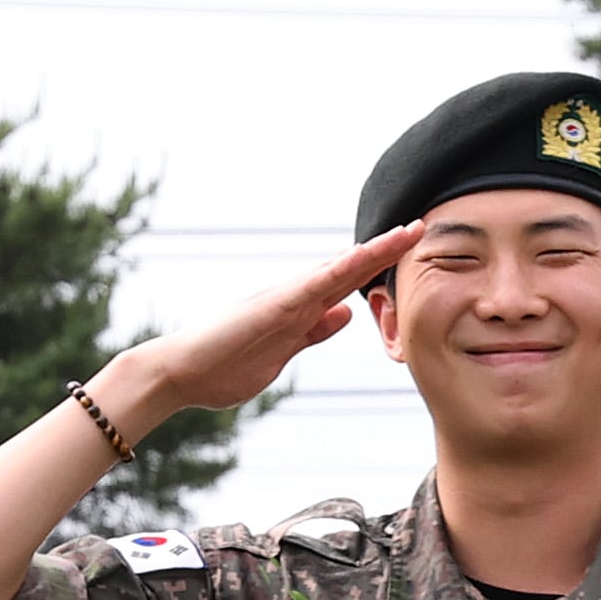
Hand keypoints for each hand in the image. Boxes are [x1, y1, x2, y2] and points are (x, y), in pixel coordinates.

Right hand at [114, 226, 425, 426]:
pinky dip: (337, 272)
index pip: (346, 283)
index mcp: (299, 309)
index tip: (407, 252)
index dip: (378, 267)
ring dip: (372, 251)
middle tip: (419, 227)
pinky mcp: (271, 309)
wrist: (181, 372)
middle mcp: (294, 296)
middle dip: (384, 249)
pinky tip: (361, 258)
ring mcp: (283, 299)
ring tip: (406, 232)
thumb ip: (313, 331)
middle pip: (348, 267)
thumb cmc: (224, 367)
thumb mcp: (284, 352)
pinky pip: (311, 287)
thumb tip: (343, 312)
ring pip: (336, 269)